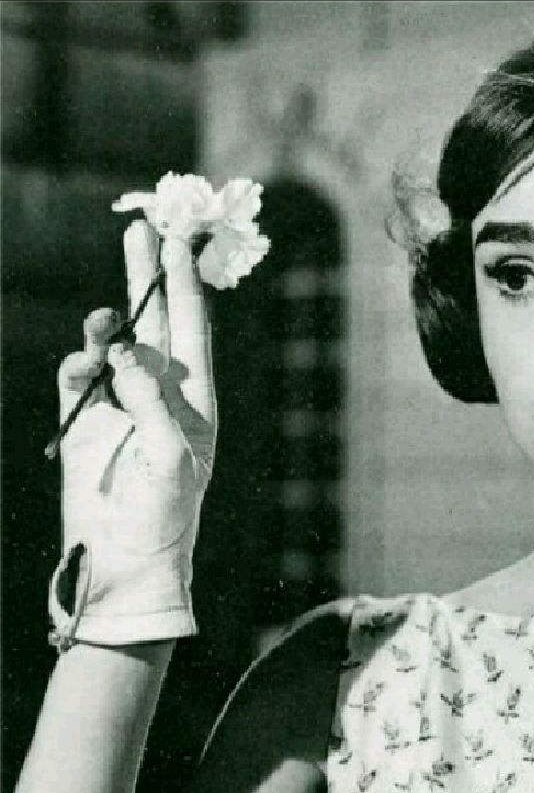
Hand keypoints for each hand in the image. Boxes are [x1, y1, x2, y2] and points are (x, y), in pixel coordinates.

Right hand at [51, 221, 216, 645]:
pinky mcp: (88, 422)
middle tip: (140, 228)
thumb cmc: (164, 519)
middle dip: (147, 279)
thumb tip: (124, 350)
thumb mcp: (170, 460)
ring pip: (113, 347)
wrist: (124, 564)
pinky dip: (79, 365)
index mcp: (195, 401)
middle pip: (155, 324)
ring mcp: (123, 406)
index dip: (183, 286)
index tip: (177, 242)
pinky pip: (80, 379)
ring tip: (102, 321)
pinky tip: (84, 365)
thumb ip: (150, 402)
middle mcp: (162, 396)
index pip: (191, 331)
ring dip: (106, 327)